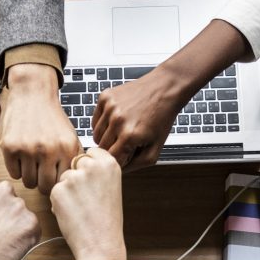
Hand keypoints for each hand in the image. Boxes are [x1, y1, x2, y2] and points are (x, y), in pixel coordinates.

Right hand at [0, 174, 41, 259]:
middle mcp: (4, 190)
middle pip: (13, 200)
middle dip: (9, 214)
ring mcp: (20, 206)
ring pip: (24, 215)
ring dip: (18, 226)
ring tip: (2, 240)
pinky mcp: (32, 222)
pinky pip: (33, 229)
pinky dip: (27, 238)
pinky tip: (11, 245)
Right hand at [1, 63, 80, 194]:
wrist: (33, 93)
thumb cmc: (52, 119)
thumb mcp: (71, 137)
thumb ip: (74, 161)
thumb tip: (74, 184)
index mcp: (66, 148)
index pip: (62, 183)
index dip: (58, 183)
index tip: (54, 177)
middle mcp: (48, 150)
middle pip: (45, 187)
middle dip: (43, 183)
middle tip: (42, 174)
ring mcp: (27, 149)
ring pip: (28, 183)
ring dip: (30, 176)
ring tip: (32, 164)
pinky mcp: (10, 147)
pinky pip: (14, 174)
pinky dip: (17, 169)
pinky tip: (22, 157)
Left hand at [50, 148, 125, 259]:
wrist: (101, 244)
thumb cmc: (107, 222)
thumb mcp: (111, 189)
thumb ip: (97, 173)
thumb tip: (80, 165)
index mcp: (109, 164)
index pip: (90, 153)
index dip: (88, 168)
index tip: (92, 181)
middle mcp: (91, 166)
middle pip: (75, 164)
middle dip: (76, 179)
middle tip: (87, 199)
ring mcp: (73, 178)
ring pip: (63, 179)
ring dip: (67, 192)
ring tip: (81, 210)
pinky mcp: (58, 190)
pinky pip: (54, 192)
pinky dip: (59, 203)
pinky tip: (72, 214)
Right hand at [92, 20, 251, 169]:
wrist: (164, 88)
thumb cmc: (161, 118)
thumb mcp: (155, 150)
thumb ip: (136, 165)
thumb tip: (118, 171)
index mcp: (129, 136)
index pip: (111, 160)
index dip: (119, 160)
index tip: (126, 155)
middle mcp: (117, 120)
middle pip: (102, 148)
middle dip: (112, 149)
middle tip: (126, 142)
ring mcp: (110, 107)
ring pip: (96, 135)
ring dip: (106, 137)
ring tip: (121, 131)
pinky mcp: (105, 98)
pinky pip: (95, 121)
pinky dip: (103, 124)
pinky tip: (116, 121)